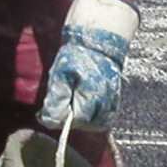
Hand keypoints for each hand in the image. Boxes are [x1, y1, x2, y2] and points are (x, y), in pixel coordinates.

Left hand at [38, 0, 136, 132]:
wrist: (97, 41)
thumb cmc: (76, 56)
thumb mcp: (59, 74)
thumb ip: (56, 98)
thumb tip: (50, 119)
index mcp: (91, 94)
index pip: (76, 120)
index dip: (61, 118)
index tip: (52, 110)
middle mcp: (105, 100)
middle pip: (87, 125)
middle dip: (72, 119)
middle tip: (62, 106)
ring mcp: (113, 100)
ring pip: (98, 123)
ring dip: (84, 120)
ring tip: (73, 105)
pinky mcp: (116, 99)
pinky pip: (107, 116)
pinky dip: (95, 116)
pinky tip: (85, 105)